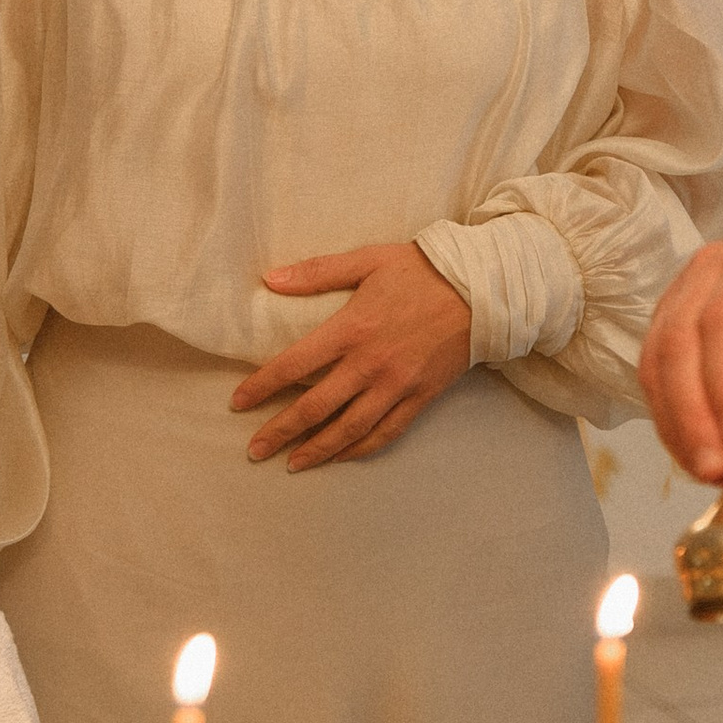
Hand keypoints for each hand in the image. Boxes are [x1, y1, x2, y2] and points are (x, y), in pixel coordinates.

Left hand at [233, 243, 472, 469]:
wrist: (483, 289)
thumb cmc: (422, 269)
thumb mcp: (367, 259)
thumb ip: (317, 272)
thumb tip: (269, 279)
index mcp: (352, 328)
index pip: (295, 364)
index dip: (263, 386)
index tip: (238, 404)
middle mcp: (371, 363)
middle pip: (316, 407)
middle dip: (280, 431)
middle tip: (254, 449)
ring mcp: (397, 385)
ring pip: (349, 428)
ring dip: (317, 449)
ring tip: (291, 463)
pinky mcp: (421, 396)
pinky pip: (386, 432)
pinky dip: (360, 449)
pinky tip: (340, 456)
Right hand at [639, 236, 722, 482]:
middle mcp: (713, 268)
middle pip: (679, 340)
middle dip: (693, 414)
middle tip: (715, 467)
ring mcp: (684, 292)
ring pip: (657, 361)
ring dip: (676, 423)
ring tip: (707, 468)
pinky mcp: (668, 322)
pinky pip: (655, 373)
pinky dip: (671, 418)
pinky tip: (693, 451)